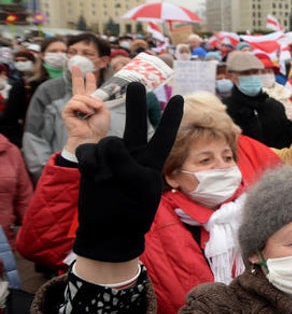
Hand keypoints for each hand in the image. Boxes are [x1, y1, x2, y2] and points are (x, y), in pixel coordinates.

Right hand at [62, 64, 110, 154]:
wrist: (92, 137)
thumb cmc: (98, 127)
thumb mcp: (103, 110)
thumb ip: (97, 100)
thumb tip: (90, 97)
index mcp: (91, 104)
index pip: (89, 90)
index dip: (90, 82)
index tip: (90, 73)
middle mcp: (81, 104)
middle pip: (77, 87)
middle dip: (76, 76)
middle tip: (75, 66)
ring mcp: (73, 107)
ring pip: (79, 96)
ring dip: (89, 102)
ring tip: (94, 110)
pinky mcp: (66, 112)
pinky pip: (74, 103)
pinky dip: (82, 107)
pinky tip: (86, 113)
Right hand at [73, 83, 183, 262]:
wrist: (108, 231)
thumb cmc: (131, 211)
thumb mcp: (138, 185)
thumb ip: (127, 161)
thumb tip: (110, 143)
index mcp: (153, 160)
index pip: (165, 134)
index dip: (171, 117)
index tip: (180, 97)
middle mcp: (133, 154)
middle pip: (136, 123)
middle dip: (136, 103)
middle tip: (135, 83)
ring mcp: (111, 157)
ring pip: (107, 141)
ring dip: (106, 158)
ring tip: (107, 180)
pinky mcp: (91, 163)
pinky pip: (88, 150)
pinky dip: (90, 161)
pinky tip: (93, 175)